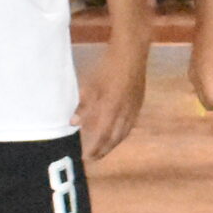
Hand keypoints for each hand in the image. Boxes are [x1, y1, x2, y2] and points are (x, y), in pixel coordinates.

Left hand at [74, 34, 147, 157]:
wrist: (131, 53)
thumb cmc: (108, 66)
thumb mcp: (91, 85)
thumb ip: (83, 106)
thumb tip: (73, 123)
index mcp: (110, 109)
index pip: (101, 136)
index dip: (94, 148)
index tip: (85, 157)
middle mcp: (123, 114)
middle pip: (114, 138)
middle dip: (104, 150)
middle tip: (94, 158)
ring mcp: (133, 109)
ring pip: (123, 133)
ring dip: (113, 144)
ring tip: (105, 149)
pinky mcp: (138, 103)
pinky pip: (130, 124)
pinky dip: (123, 133)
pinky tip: (118, 133)